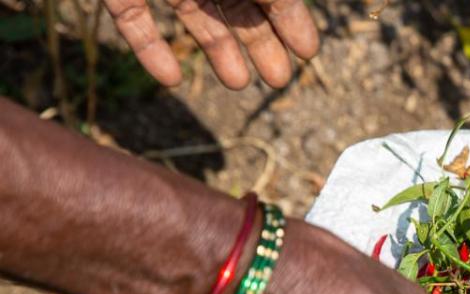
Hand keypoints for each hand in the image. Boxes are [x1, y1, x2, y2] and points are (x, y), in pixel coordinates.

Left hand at [102, 0, 318, 89]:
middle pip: (236, 3)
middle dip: (260, 42)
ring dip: (216, 50)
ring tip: (236, 84)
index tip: (308, 54)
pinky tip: (171, 80)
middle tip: (278, 80)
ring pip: (192, 15)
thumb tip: (287, 3)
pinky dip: (149, 50)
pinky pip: (134, 19)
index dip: (291, 19)